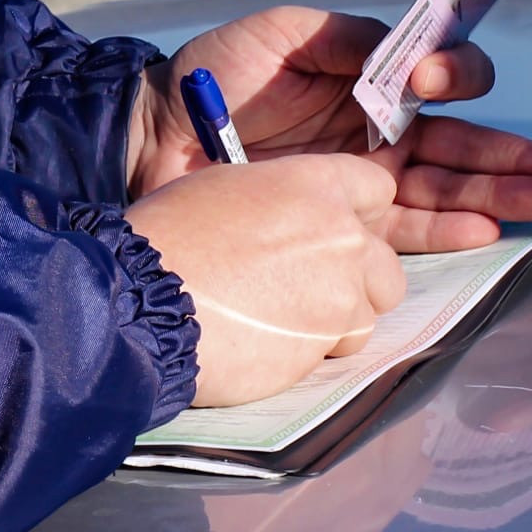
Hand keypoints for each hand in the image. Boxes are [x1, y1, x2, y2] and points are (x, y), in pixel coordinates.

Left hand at [125, 6, 531, 252]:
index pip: (436, 77)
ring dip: (503, 193)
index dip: (451, 74)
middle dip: (517, 154)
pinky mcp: (342, 219)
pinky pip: (406, 227)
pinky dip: (450, 228)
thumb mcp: (282, 35)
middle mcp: (377, 130)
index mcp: (367, 79)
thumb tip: (408, 49)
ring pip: (449, 188)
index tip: (429, 77)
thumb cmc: (215, 75)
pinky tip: (492, 227)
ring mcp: (364, 178)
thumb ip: (349, 39)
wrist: (156, 135)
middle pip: (461, 142)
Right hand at [125, 152, 407, 405]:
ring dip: (338, 317)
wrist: (145, 301)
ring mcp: (343, 290)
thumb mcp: (223, 190)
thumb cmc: (169, 238)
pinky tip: (275, 341)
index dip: (359, 212)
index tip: (336, 231)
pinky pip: (345, 345)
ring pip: (370, 309)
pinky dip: (317, 348)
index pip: (376, 188)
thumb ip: (277, 200)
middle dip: (358, 277)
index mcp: (312, 184)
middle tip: (308, 287)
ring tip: (284, 319)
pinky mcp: (332, 340)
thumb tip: (291, 216)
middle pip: (386, 260)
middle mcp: (342, 233)